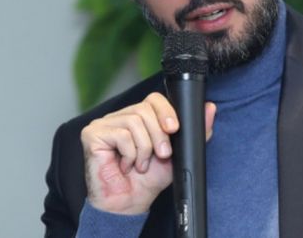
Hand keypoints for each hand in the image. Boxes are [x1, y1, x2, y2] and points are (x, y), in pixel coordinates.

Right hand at [80, 92, 215, 214]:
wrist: (129, 203)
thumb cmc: (148, 179)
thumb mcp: (178, 153)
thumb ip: (194, 132)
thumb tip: (211, 108)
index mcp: (139, 117)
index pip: (154, 99)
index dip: (166, 111)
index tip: (174, 129)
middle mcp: (121, 116)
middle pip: (145, 109)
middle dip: (159, 135)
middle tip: (161, 155)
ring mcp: (105, 123)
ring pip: (134, 121)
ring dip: (145, 148)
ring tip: (141, 164)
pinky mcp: (92, 134)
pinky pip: (120, 134)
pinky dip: (130, 153)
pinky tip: (126, 165)